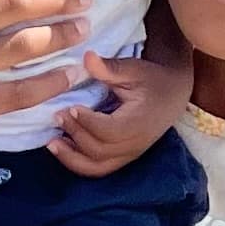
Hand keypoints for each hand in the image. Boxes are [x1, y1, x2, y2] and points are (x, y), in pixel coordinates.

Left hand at [48, 42, 191, 176]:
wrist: (173, 94)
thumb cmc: (151, 79)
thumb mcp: (133, 69)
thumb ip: (109, 68)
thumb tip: (87, 57)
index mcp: (139, 122)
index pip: (110, 130)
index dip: (87, 122)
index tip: (69, 107)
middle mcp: (135, 144)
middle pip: (100, 150)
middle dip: (75, 134)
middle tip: (57, 115)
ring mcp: (129, 154)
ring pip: (97, 167)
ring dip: (71, 158)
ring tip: (51, 142)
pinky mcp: (123, 157)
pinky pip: (99, 168)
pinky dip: (78, 163)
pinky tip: (62, 148)